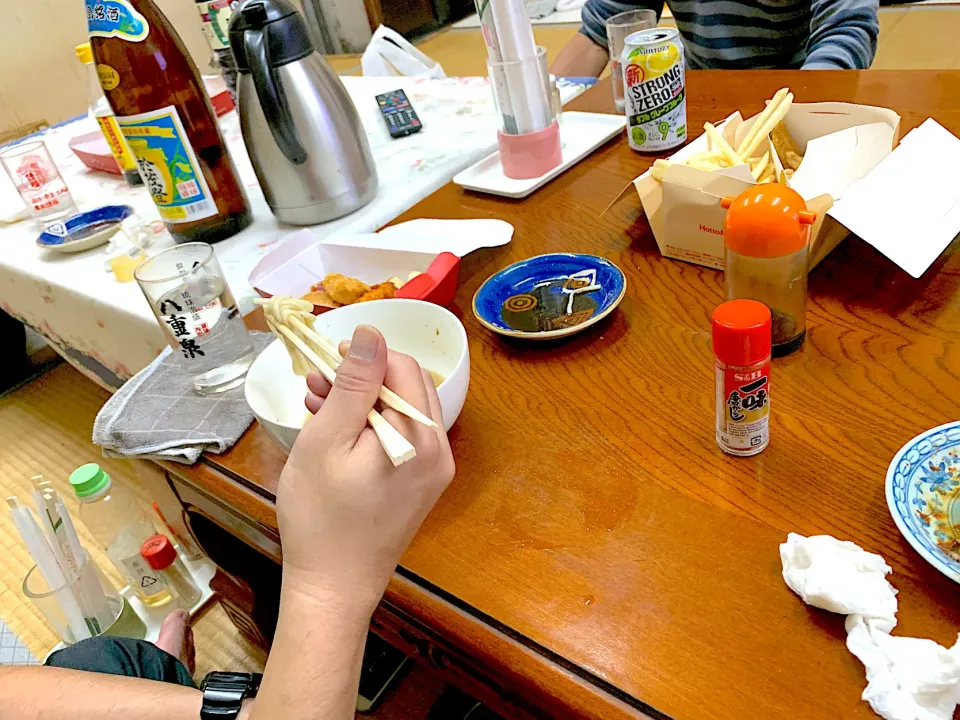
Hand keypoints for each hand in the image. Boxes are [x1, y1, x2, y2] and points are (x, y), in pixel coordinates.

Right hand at [276, 325, 454, 610]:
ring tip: (315, 403)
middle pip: (405, 388)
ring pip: (399, 412)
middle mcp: (439, 451)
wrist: (333, 589)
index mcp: (423, 438)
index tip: (327, 360)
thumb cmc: (322, 517)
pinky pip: (399, 438)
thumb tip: (373, 332)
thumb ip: (354, 384)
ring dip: (361, 401)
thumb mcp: (328, 440)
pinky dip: (369, 427)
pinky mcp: (420, 485)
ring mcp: (433, 471)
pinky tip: (333, 431)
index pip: (403, 368)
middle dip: (361, 378)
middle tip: (315, 382)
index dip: (366, 355)